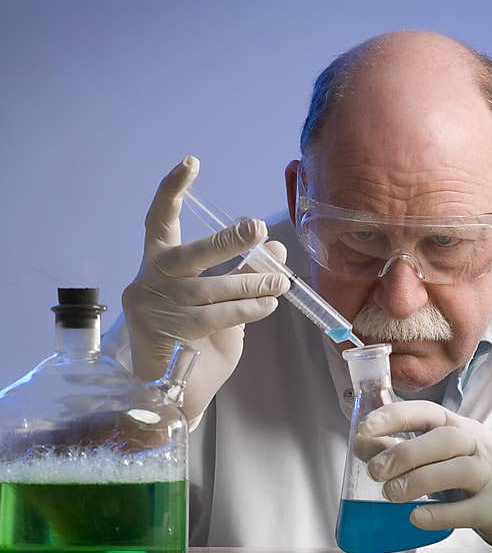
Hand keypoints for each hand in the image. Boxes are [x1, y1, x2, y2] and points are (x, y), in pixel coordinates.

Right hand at [122, 156, 290, 424]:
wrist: (171, 390)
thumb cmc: (196, 336)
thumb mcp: (223, 297)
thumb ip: (243, 270)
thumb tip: (274, 244)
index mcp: (158, 262)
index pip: (159, 219)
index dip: (172, 190)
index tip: (192, 162)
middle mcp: (151, 279)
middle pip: (189, 254)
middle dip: (226, 241)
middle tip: (258, 228)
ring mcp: (154, 307)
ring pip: (210, 290)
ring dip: (251, 283)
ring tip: (281, 282)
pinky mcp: (166, 333)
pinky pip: (214, 317)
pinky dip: (246, 309)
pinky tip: (268, 304)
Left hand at [359, 400, 491, 549]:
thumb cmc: (471, 468)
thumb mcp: (442, 452)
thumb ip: (404, 446)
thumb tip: (362, 444)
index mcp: (458, 426)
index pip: (428, 412)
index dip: (396, 416)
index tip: (365, 429)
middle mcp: (475, 445)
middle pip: (444, 440)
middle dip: (405, 453)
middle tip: (375, 471)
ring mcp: (489, 475)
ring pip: (458, 470)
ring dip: (419, 480)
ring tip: (390, 494)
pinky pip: (468, 510)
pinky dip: (441, 515)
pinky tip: (417, 517)